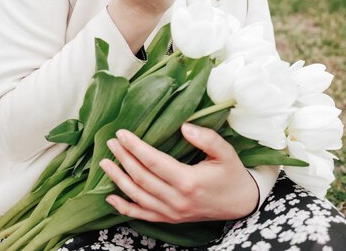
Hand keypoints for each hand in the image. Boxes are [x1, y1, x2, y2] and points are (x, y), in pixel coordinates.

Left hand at [99, 124, 259, 222]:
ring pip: (137, 197)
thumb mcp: (225, 152)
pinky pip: (142, 215)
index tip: (122, 133)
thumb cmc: (232, 174)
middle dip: (123, 158)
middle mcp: (177, 200)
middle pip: (141, 178)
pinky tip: (110, 197)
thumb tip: (184, 127)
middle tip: (110, 142)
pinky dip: (124, 207)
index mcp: (188, 181)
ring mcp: (172, 212)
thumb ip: (206, 138)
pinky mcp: (170, 219)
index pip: (153, 162)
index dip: (135, 147)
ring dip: (118, 179)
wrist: (241, 203)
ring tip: (104, 163)